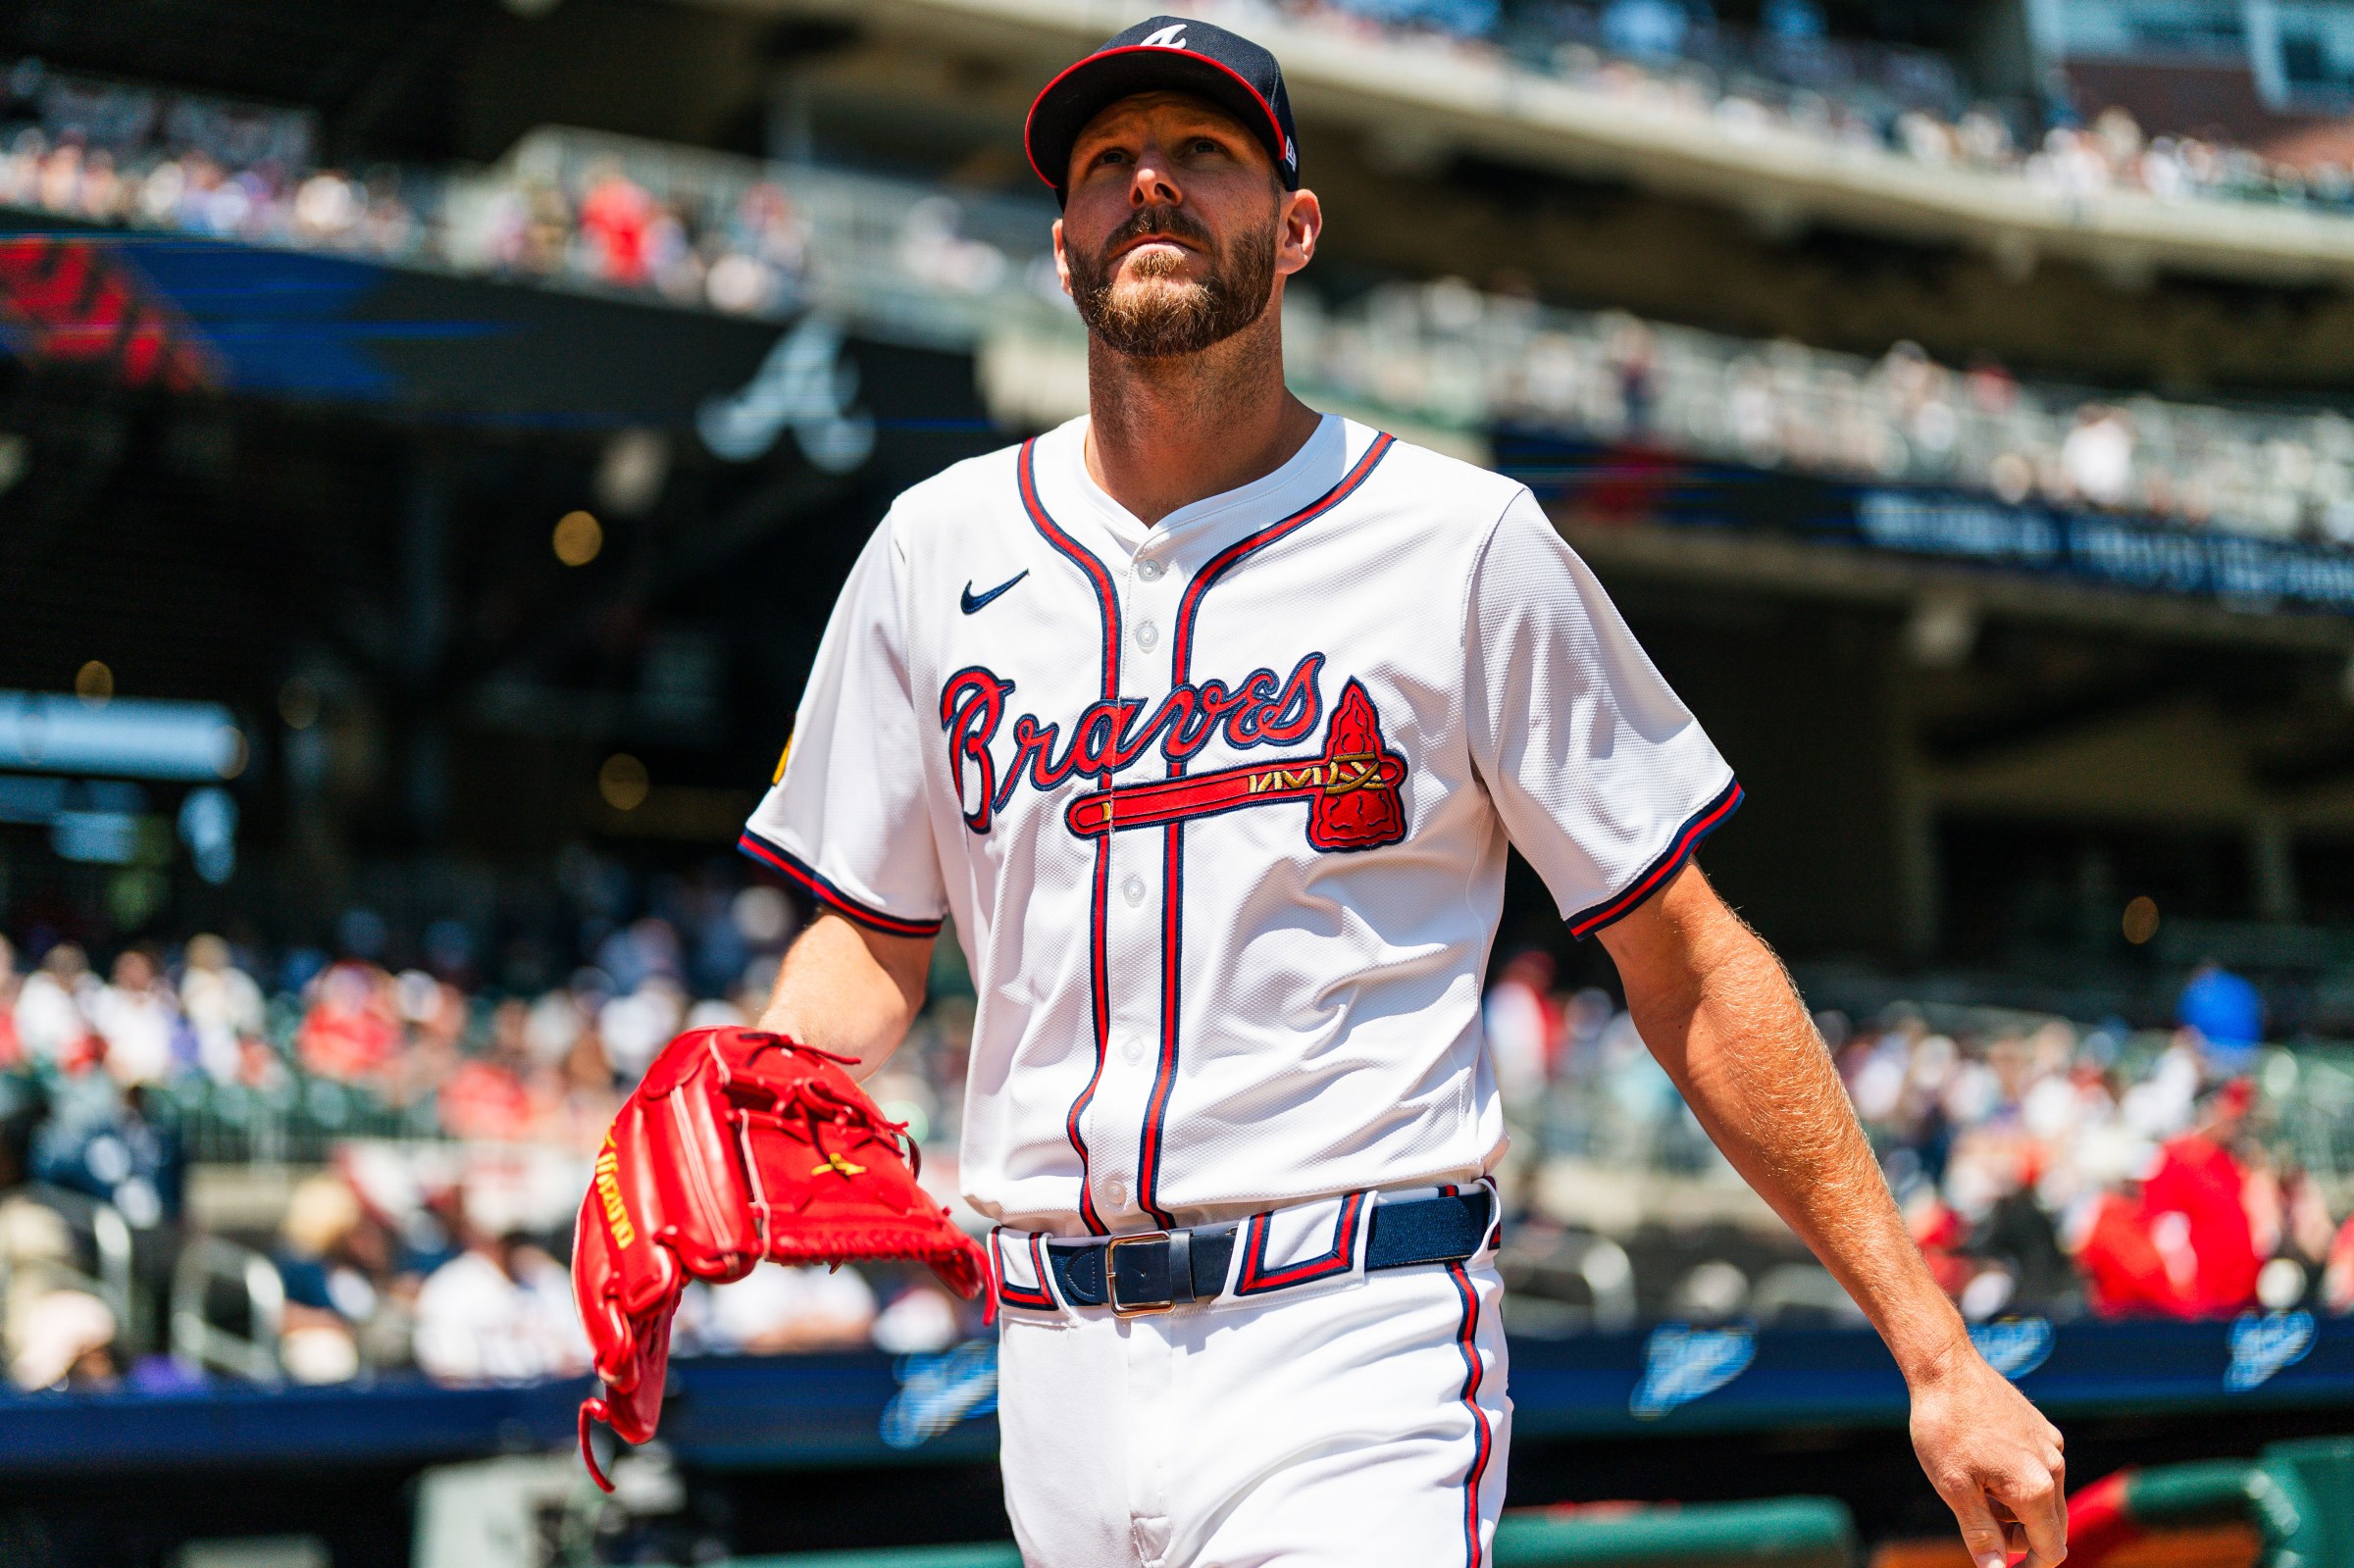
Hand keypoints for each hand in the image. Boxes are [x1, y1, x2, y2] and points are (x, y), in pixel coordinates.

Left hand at [1909, 1346, 2066, 1567]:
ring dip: (2016, 1507)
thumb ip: (1980, 1534)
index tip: (2002, 1565)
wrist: (1944, 1368)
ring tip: (1972, 1484)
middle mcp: (2054, 1467)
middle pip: (2051, 1527)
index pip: (2051, 1550)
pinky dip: (2017, 1479)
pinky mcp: (2043, 1429)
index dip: (2029, 1566)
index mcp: (2036, 1488)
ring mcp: (2051, 1445)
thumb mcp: (1953, 1488)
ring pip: (2045, 1497)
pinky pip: (2039, 1469)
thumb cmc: (1944, 1428)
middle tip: (1976, 1520)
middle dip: (2019, 1537)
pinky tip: (1982, 1461)